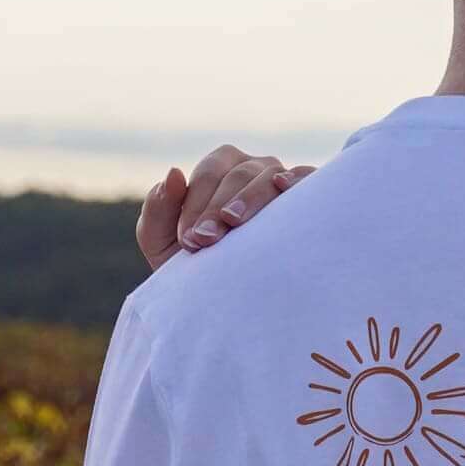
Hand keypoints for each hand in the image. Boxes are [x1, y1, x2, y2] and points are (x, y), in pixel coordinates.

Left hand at [137, 146, 313, 269]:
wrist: (225, 297)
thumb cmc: (191, 262)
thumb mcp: (160, 240)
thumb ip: (157, 209)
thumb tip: (174, 173)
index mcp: (218, 167)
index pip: (209, 174)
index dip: (196, 204)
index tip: (189, 240)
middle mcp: (252, 167)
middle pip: (239, 174)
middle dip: (218, 207)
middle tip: (205, 240)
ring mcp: (280, 179)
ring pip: (268, 177)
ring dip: (250, 198)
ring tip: (233, 222)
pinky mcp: (306, 197)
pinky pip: (307, 179)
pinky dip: (297, 180)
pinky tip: (282, 188)